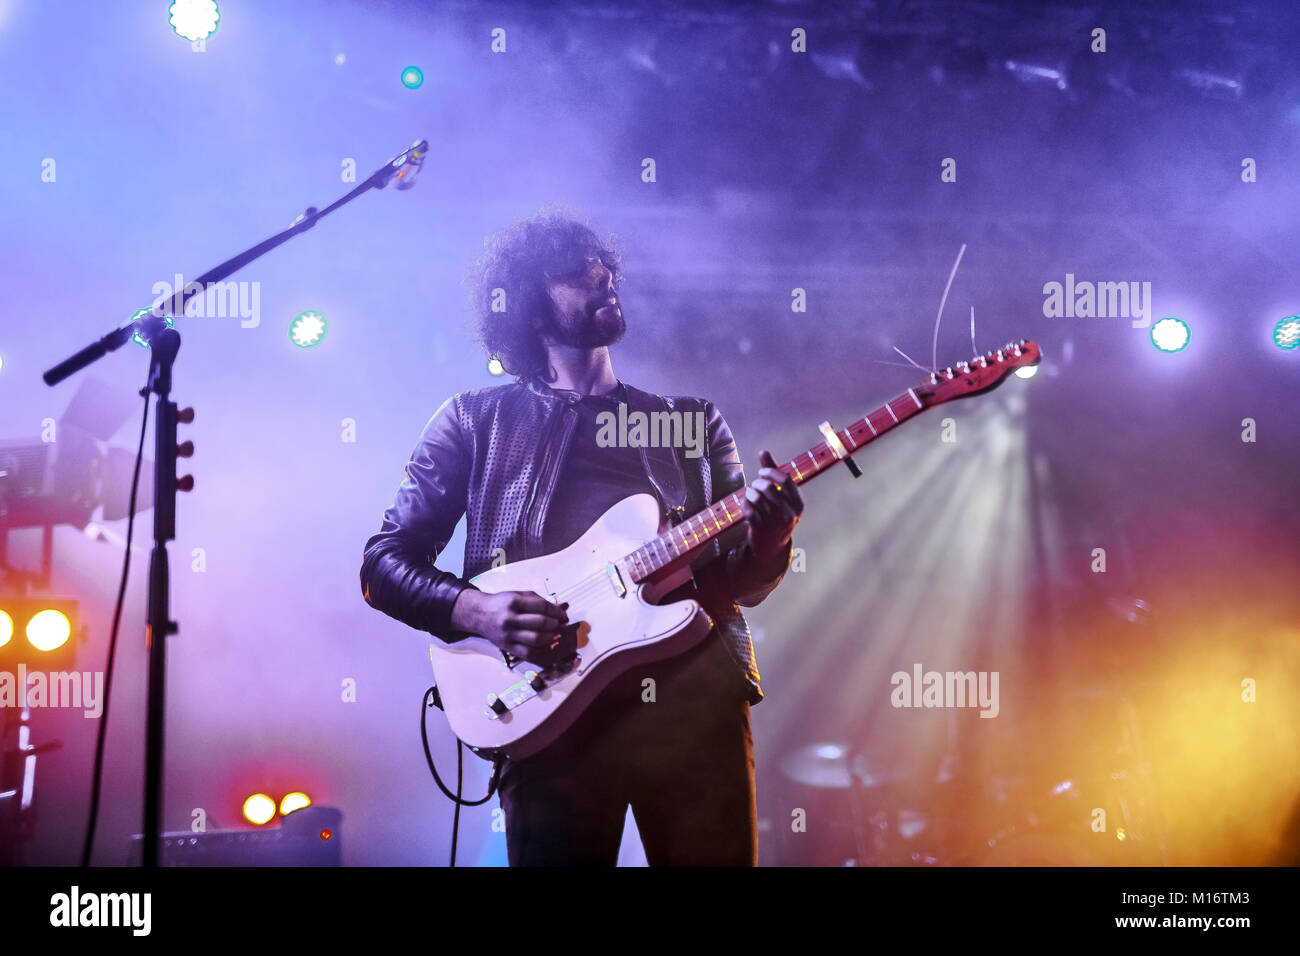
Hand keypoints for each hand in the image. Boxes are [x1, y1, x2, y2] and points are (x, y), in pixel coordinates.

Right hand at [451, 589, 569, 664]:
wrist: (479, 614)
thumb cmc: (501, 604)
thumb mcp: (518, 595)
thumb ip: (539, 601)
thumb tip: (561, 608)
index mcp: (513, 602)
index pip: (541, 606)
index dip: (556, 611)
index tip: (563, 614)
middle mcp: (509, 618)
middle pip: (540, 623)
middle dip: (556, 624)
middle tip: (562, 624)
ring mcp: (508, 634)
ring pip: (536, 639)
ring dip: (551, 637)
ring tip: (556, 634)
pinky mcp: (507, 646)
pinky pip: (529, 653)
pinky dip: (541, 651)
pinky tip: (546, 645)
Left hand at [742, 450, 802, 565]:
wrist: (771, 545)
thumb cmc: (777, 514)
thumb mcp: (781, 496)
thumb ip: (773, 472)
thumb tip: (764, 451)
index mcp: (798, 505)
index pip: (785, 480)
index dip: (770, 472)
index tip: (762, 472)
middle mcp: (788, 515)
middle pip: (768, 487)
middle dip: (758, 482)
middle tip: (755, 485)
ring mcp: (774, 523)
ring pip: (756, 498)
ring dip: (749, 492)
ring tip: (750, 493)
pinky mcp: (759, 529)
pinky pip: (747, 508)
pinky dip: (744, 503)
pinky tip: (746, 503)